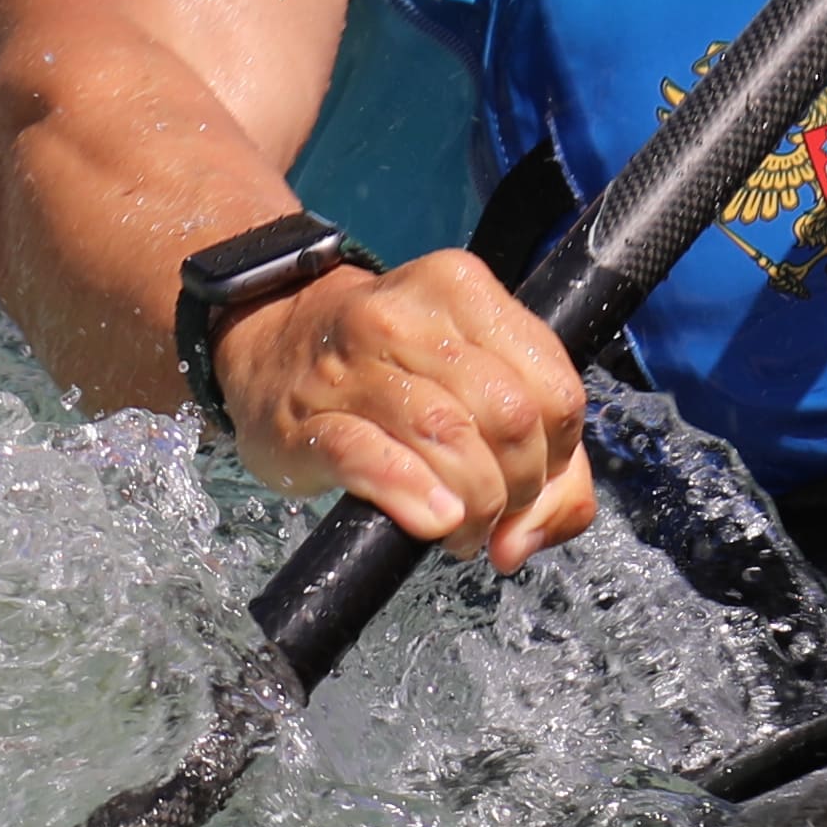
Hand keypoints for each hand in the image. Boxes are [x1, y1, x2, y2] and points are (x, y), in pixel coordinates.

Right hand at [215, 246, 602, 566]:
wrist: (266, 341)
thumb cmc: (385, 366)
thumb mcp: (468, 375)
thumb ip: (532, 451)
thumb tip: (531, 535)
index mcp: (463, 291)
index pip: (554, 389)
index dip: (559, 456)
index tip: (537, 481)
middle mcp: (409, 316)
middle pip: (509, 417)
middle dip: (519, 488)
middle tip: (497, 514)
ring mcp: (352, 365)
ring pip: (449, 437)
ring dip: (473, 506)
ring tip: (462, 528)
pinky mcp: (307, 420)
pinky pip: (371, 458)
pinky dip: (413, 495)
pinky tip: (433, 520)